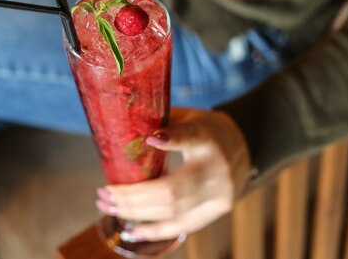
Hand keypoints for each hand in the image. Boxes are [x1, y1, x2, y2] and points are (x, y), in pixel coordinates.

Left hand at [96, 107, 251, 241]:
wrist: (243, 147)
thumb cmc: (207, 130)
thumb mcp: (188, 117)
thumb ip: (162, 124)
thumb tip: (125, 129)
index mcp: (208, 137)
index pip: (192, 137)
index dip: (172, 139)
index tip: (150, 139)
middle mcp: (217, 169)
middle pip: (173, 189)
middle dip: (133, 196)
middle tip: (104, 194)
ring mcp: (219, 194)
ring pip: (174, 212)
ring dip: (136, 213)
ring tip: (108, 208)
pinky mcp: (217, 210)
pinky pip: (183, 226)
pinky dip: (155, 230)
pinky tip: (132, 230)